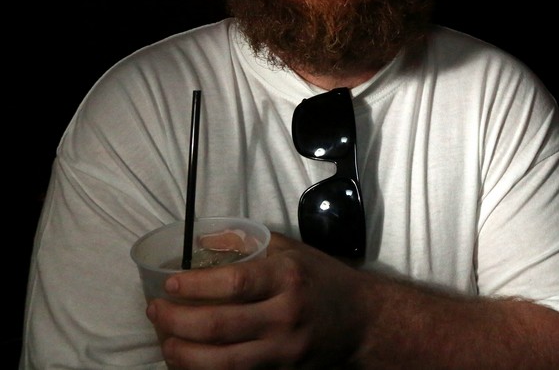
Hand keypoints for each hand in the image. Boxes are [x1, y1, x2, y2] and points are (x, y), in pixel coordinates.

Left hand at [147, 232, 364, 368]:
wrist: (362, 321)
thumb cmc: (323, 280)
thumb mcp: (293, 251)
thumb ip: (251, 244)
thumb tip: (202, 240)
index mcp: (288, 277)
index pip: (234, 282)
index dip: (195, 285)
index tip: (170, 284)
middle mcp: (286, 315)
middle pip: (218, 326)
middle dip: (176, 321)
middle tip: (156, 312)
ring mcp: (284, 350)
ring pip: (221, 363)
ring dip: (182, 354)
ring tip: (165, 340)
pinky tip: (189, 361)